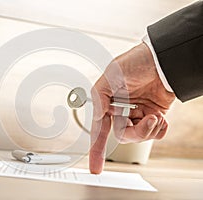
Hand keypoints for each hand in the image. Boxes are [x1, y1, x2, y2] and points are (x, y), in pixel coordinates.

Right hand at [89, 42, 175, 173]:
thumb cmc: (136, 62)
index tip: (95, 167)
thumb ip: (99, 96)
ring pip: (140, 136)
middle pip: (124, 136)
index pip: (99, 129)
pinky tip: (160, 118)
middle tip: (148, 120)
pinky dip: (159, 129)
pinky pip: (155, 133)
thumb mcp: (111, 75)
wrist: (163, 60)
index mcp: (108, 103)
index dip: (96, 149)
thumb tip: (98, 115)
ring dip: (150, 129)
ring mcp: (138, 114)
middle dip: (137, 132)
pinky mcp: (153, 115)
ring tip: (156, 115)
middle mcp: (122, 111)